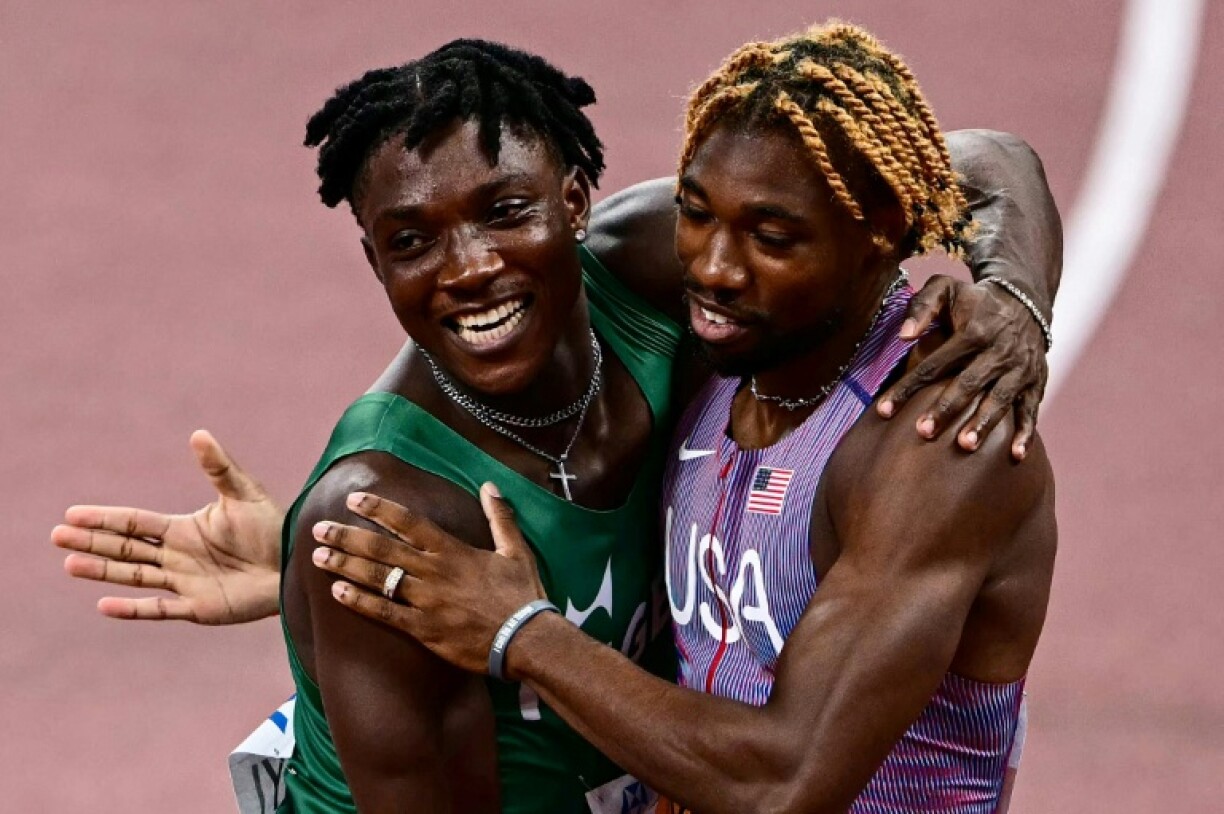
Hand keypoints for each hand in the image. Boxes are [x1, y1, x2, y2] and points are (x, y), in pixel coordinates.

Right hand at [52, 430, 283, 623]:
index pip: (135, 522)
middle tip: (57, 535)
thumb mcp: (244, 494)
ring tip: (70, 563)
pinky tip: (104, 605)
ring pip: (135, 576)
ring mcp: (185, 582)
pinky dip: (133, 608)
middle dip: (93, 541)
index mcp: (184, 529)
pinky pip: (159, 608)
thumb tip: (198, 434)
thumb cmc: (274, 528)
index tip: (73, 514)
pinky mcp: (199, 607)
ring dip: (102, 571)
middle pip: (126, 548)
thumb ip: (219, 468)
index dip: (105, 517)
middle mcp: (178, 556)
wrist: (296, 563)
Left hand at [312, 484, 545, 674]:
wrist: (527, 640)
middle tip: (320, 527)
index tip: (355, 500)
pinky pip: (385, 613)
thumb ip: (500, 517)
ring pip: (378, 579)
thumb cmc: (522, 595)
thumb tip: (490, 486)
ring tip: (318, 555)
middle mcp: (434, 572)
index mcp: (454, 550)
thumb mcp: (516, 550)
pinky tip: (337, 593)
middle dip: (348, 536)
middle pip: (383, 549)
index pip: (409, 523)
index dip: (380, 509)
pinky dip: (360, 603)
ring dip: (346, 565)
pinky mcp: (424, 629)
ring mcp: (426, 601)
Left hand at [876, 275, 1047, 459]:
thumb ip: (922, 307)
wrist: (1024, 300)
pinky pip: (1032, 409)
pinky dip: (1026, 432)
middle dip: (946, 409)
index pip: (934, 364)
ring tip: (964, 446)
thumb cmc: (973, 300)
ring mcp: (1020, 368)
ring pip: (1000, 399)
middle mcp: (999, 351)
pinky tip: (1015, 455)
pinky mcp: (1036, 380)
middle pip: (968, 383)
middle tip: (923, 432)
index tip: (883, 410)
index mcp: (973, 331)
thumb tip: (903, 336)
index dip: (907, 387)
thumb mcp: (945, 288)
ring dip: (983, 424)